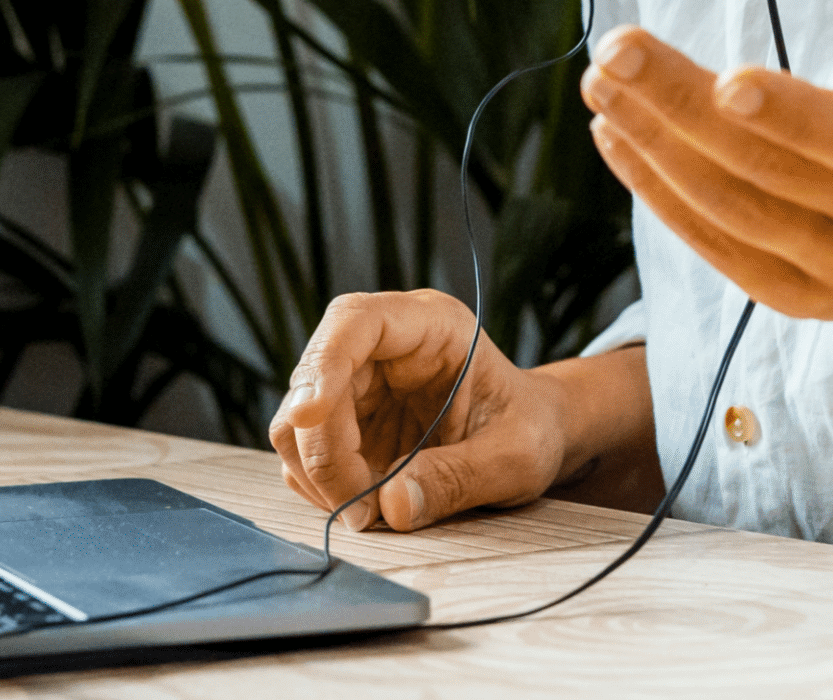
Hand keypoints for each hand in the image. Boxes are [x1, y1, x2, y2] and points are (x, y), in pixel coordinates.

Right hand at [269, 289, 567, 531]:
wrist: (535, 434)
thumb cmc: (532, 429)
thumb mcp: (515, 459)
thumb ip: (458, 478)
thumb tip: (391, 505)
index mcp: (431, 325)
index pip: (355, 321)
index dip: (323, 364)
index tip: (311, 416)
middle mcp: (385, 345)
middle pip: (313, 381)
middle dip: (325, 451)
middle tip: (363, 509)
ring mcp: (361, 382)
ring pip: (298, 421)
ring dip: (319, 474)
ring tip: (370, 511)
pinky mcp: (349, 421)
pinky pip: (307, 452)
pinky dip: (322, 487)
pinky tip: (365, 505)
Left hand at [579, 0, 832, 345]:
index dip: (790, 114)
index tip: (726, 78)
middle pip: (764, 169)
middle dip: (680, 107)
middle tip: (616, 50)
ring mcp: (831, 268)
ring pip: (729, 209)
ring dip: (653, 147)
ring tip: (601, 85)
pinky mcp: (794, 294)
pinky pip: (716, 246)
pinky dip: (659, 195)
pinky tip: (615, 138)